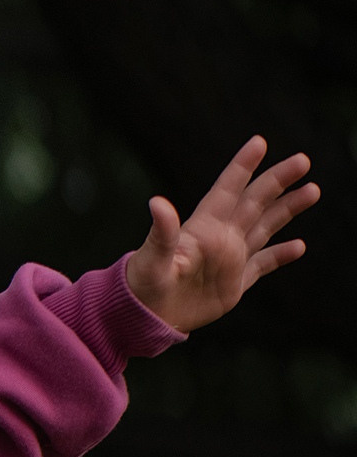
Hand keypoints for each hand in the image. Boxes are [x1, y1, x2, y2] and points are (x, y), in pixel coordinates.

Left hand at [125, 136, 317, 331]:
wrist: (145, 316)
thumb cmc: (143, 283)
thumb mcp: (152, 257)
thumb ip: (161, 231)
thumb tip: (157, 202)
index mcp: (203, 227)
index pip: (227, 189)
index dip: (242, 165)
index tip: (259, 141)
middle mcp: (220, 237)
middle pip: (255, 201)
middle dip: (278, 180)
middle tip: (303, 160)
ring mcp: (229, 259)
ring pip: (265, 227)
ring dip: (288, 209)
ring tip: (312, 189)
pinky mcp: (234, 283)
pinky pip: (263, 265)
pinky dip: (281, 255)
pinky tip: (299, 245)